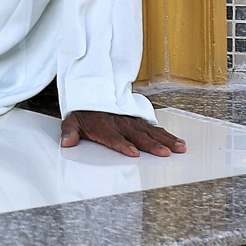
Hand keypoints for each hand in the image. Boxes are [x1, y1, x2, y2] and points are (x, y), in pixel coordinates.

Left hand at [60, 109, 186, 156]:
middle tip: (164, 153)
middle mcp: (120, 123)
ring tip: (178, 148)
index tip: (133, 152)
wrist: (92, 91)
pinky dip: (166, 134)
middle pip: (137, 136)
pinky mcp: (138, 120)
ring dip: (165, 140)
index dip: (123, 145)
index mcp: (104, 126)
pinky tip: (177, 141)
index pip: (114, 137)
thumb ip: (70, 132)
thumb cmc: (84, 112)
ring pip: (150, 131)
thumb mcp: (72, 121)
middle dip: (152, 145)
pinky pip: (154, 128)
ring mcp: (131, 121)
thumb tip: (67, 143)